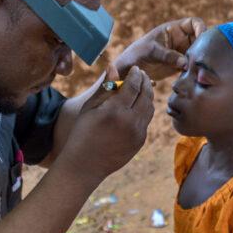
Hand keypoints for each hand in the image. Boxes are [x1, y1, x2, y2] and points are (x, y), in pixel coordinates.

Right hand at [55, 65, 153, 183]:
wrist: (85, 166)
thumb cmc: (82, 133)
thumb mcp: (90, 108)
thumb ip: (105, 87)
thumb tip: (113, 66)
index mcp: (116, 110)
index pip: (134, 85)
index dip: (137, 74)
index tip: (136, 69)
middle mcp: (131, 121)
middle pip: (146, 95)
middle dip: (146, 82)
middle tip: (143, 75)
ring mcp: (138, 133)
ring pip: (150, 108)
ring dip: (148, 95)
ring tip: (142, 88)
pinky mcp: (140, 141)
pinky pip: (146, 121)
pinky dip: (145, 110)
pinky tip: (138, 105)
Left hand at [116, 17, 205, 80]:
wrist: (129, 71)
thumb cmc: (137, 55)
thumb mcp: (151, 52)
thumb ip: (168, 55)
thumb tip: (185, 62)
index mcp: (173, 29)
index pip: (194, 23)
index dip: (201, 28)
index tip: (203, 38)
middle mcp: (180, 39)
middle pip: (200, 38)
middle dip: (204, 47)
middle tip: (203, 58)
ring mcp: (182, 52)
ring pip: (199, 53)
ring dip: (201, 60)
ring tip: (199, 69)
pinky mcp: (181, 66)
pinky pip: (193, 65)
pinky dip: (196, 70)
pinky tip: (194, 76)